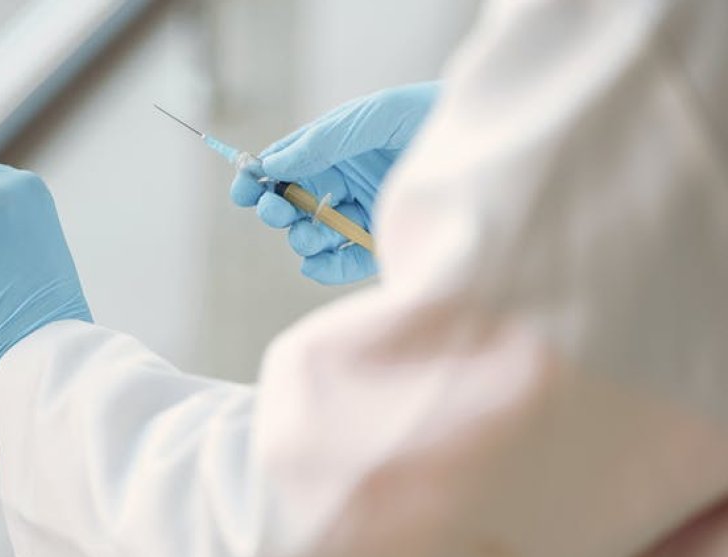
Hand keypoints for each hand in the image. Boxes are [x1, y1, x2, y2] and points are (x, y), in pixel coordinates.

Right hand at [230, 81, 439, 283]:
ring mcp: (361, 216)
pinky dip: (324, 267)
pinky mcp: (382, 246)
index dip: (258, 178)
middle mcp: (344, 185)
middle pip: (292, 205)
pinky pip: (341, 264)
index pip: (285, 167)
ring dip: (302, 237)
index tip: (242, 189)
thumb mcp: (371, 118)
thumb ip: (322, 141)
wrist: (485, 145)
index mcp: (333, 151)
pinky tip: (318, 261)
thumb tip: (273, 164)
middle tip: (276, 211)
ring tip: (310, 233)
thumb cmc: (427, 117)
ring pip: (313, 236)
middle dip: (277, 210)